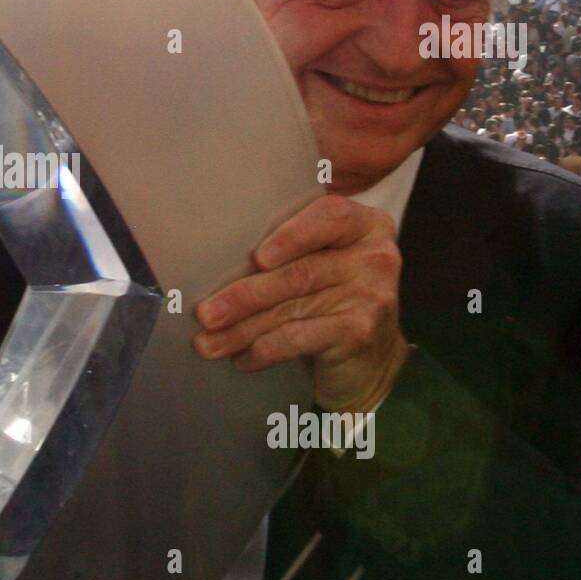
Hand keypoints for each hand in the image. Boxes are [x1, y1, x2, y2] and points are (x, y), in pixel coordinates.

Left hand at [192, 195, 410, 412]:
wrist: (372, 364)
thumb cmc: (331, 302)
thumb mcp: (320, 264)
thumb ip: (288, 252)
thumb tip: (212, 265)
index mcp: (364, 225)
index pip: (329, 215)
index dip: (291, 234)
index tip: (256, 257)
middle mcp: (375, 256)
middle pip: (299, 271)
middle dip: (244, 294)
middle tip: (205, 313)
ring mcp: (372, 295)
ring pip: (292, 308)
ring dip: (242, 328)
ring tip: (207, 342)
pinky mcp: (360, 332)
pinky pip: (299, 338)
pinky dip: (264, 349)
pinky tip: (241, 358)